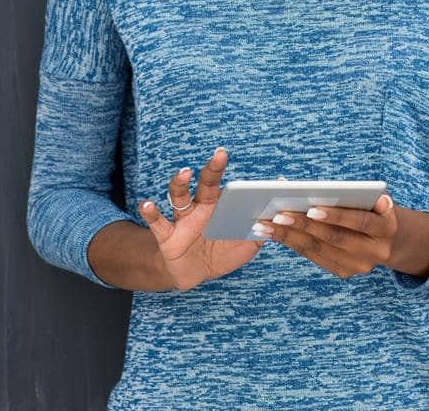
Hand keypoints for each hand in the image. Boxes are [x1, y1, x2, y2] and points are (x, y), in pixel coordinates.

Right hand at [137, 146, 262, 290]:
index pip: (227, 185)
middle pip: (205, 183)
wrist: (193, 275)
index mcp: (220, 207)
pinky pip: (157, 222)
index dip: (236, 176)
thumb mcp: (246, 245)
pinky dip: (151, 212)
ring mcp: (183, 220)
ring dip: (179, 183)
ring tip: (184, 173)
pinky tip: (147, 204)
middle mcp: (200, 208)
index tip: (245, 160)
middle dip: (212, 168)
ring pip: (179, 196)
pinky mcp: (167, 236)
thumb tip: (281, 217)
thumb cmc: (220, 254)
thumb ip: (262, 231)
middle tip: (220, 154)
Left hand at [253, 193, 398, 278]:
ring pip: (319, 249)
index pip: (360, 221)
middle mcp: (375, 252)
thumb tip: (324, 187)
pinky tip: (274, 234)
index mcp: (387, 229)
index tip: (311, 207)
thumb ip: (357, 193)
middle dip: (304, 225)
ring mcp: (359, 266)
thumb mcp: (375, 198)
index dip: (336, 215)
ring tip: (265, 224)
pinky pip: (315, 256)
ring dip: (289, 236)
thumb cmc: (375, 208)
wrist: (391, 240)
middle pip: (335, 238)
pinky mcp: (344, 272)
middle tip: (277, 214)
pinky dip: (293, 243)